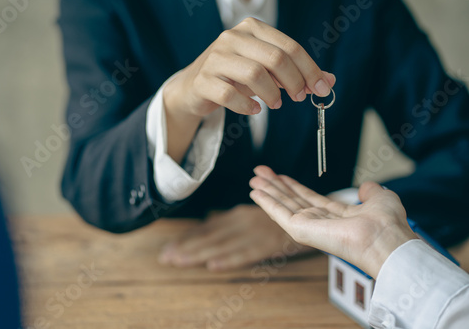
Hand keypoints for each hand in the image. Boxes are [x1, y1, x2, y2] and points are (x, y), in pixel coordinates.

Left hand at [158, 204, 312, 270]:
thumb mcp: (252, 215)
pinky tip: (214, 266)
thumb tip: (207, 223)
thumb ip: (230, 221)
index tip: (167, 250)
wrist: (313, 212)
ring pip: (223, 245)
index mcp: (237, 216)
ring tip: (179, 262)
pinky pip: (247, 253)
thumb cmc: (279, 216)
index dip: (186, 239)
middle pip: (209, 237)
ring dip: (199, 254)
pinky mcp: (270, 243)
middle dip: (186, 248)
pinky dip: (230, 260)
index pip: (206, 229)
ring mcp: (255, 231)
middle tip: (166, 258)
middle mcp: (242, 221)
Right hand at [162, 17, 335, 162]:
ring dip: (272, 94)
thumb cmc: (234, 76)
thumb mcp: (266, 70)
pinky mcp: (203, 80)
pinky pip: (230, 94)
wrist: (194, 87)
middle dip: (294, 81)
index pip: (289, 47)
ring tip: (275, 104)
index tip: (322, 88)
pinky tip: (254, 110)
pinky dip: (247, 106)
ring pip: (254, 74)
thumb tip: (329, 81)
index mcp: (251, 29)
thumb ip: (295, 73)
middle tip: (299, 97)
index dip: (310, 69)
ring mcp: (215, 58)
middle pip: (275, 58)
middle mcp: (232, 38)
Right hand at [249, 166, 417, 277]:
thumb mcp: (380, 198)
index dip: (294, 186)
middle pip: (292, 200)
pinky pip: (279, 214)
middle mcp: (321, 222)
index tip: (281, 175)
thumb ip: (370, 191)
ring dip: (268, 191)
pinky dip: (266, 202)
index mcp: (337, 216)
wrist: (384, 238)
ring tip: (254, 178)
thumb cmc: (387, 223)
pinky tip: (256, 192)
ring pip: (283, 205)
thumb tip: (366, 186)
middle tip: (260, 172)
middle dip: (276, 186)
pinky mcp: (301, 230)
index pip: (309, 199)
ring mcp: (309, 227)